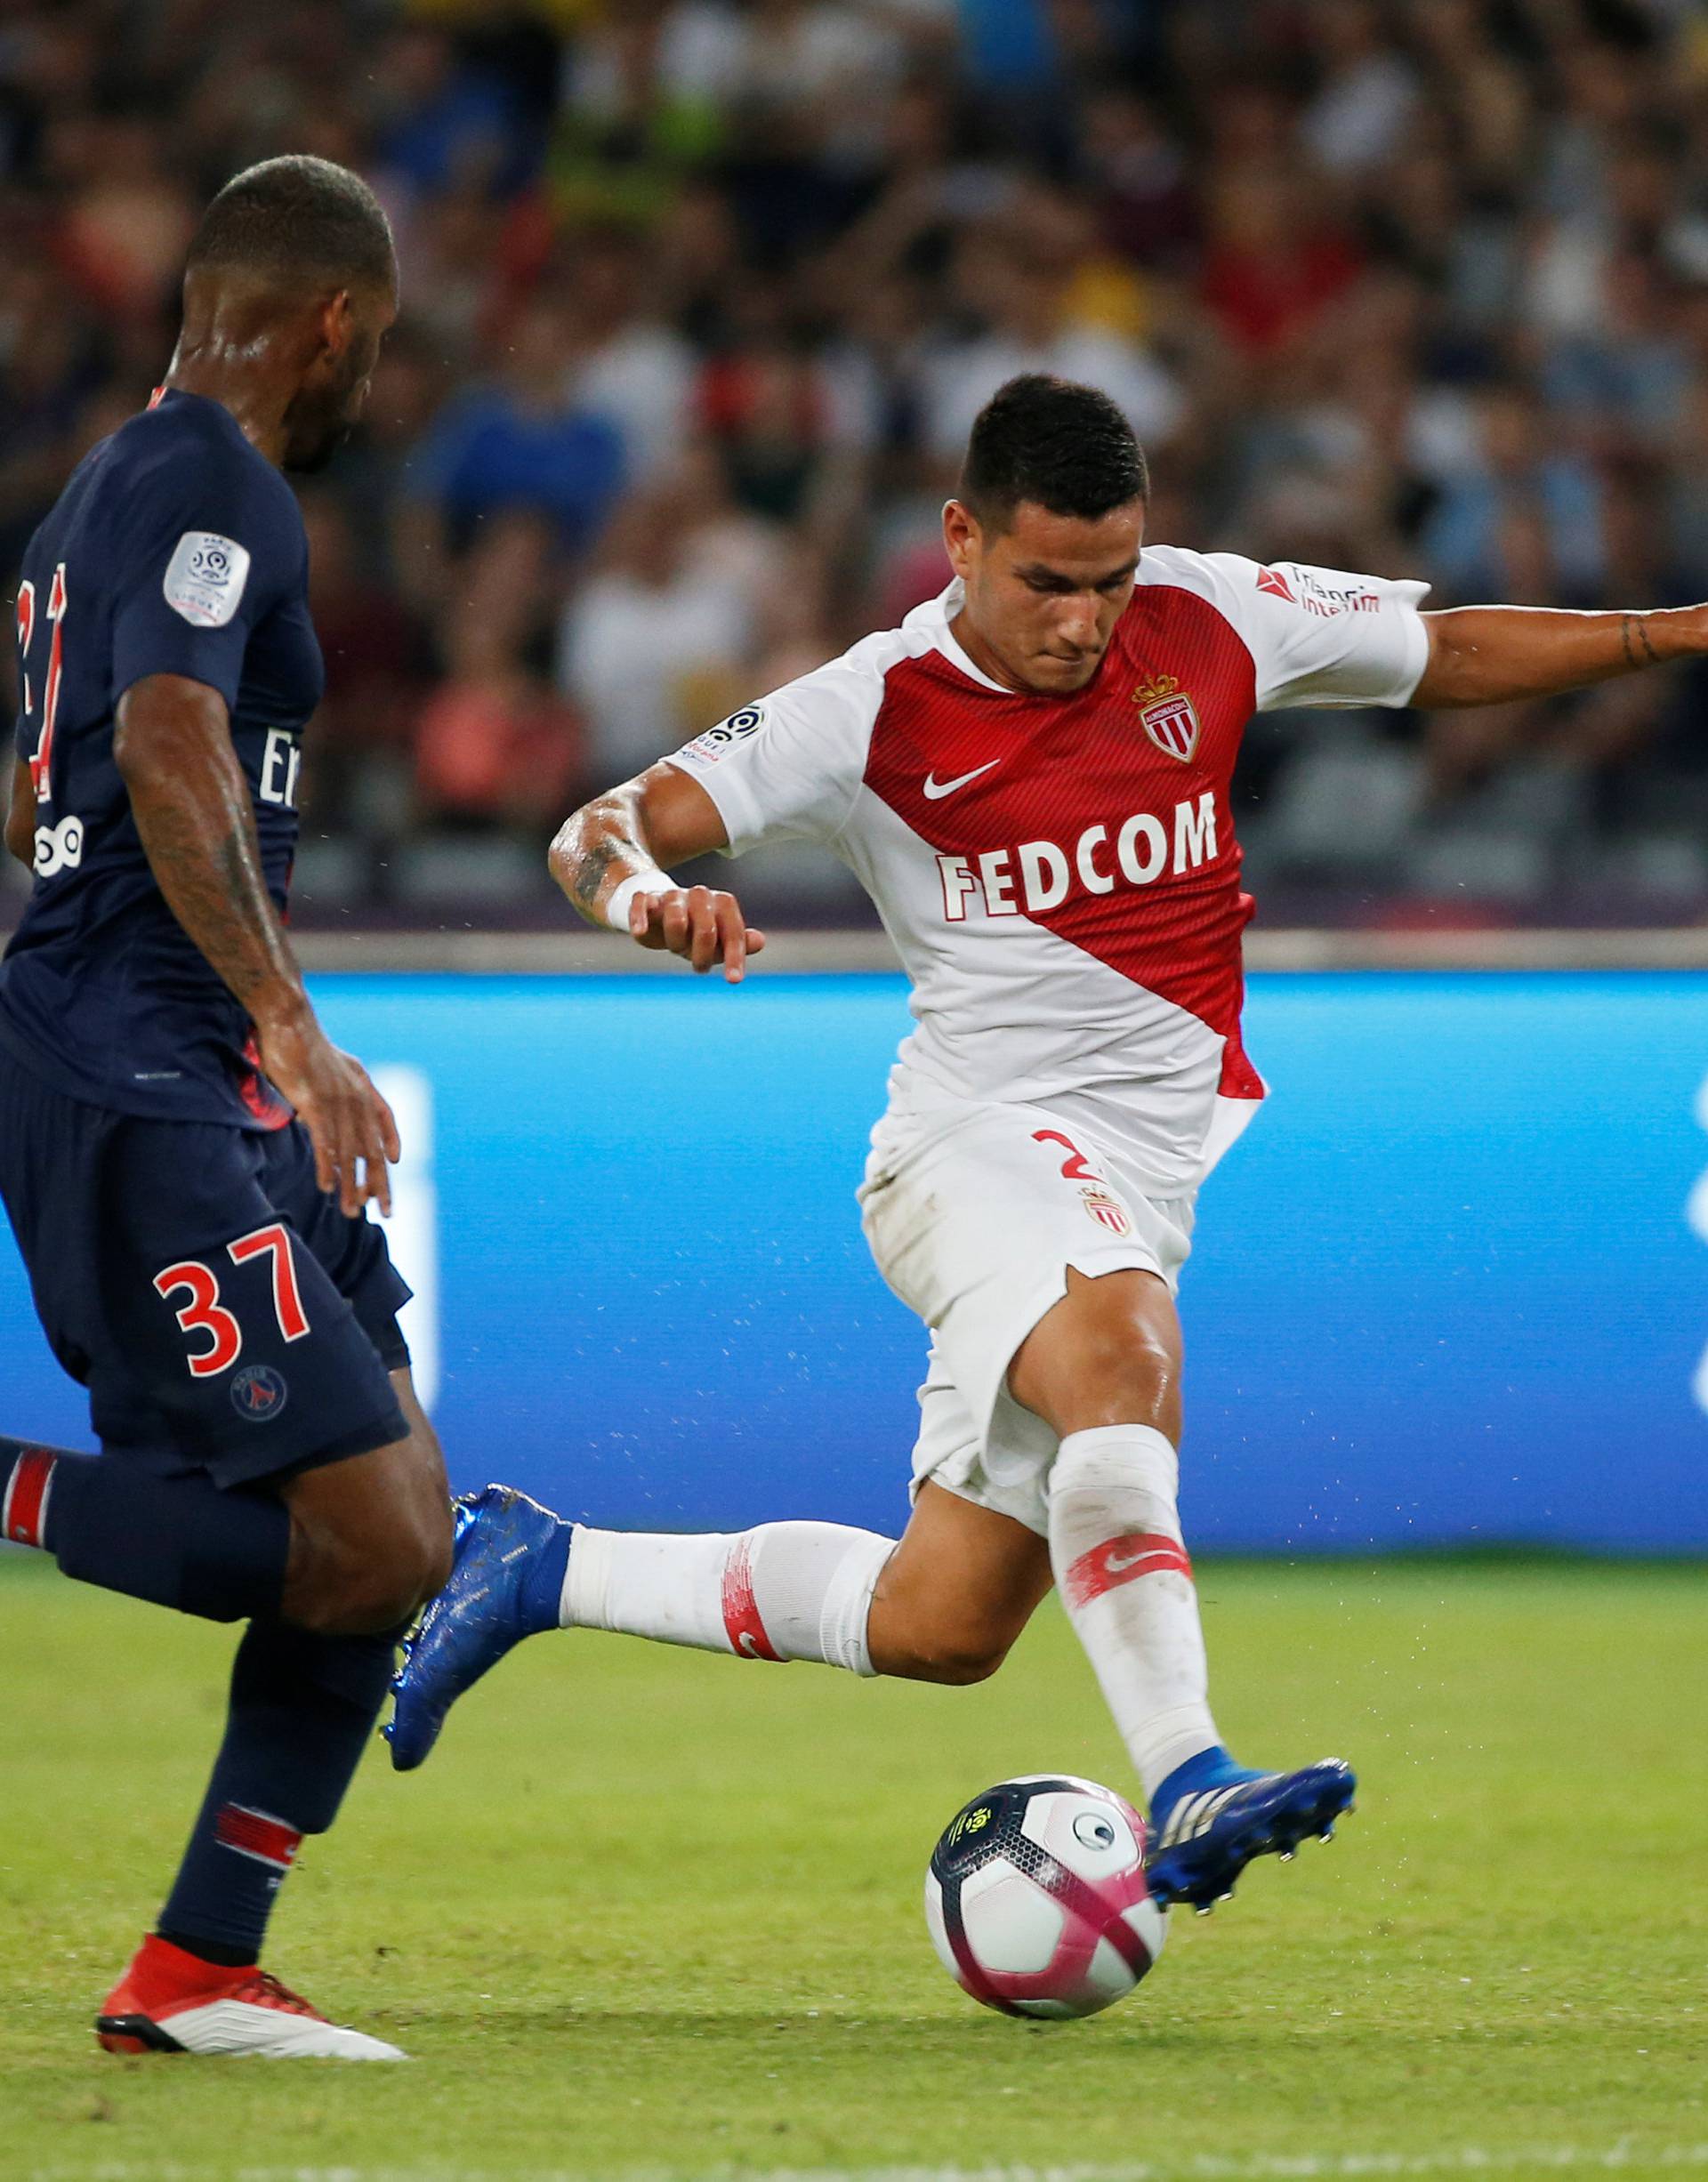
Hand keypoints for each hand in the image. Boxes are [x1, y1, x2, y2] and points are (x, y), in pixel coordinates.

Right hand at [254, 1005, 400, 1217]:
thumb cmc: (302, 1043)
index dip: (392, 1140)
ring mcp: (338, 1103)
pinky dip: (328, 1167)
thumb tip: (316, 1114)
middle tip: (386, 1211)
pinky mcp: (315, 1105)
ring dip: (351, 1186)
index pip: (385, 1118)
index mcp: (362, 1084)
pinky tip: (328, 1187)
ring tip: (351, 1211)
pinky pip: (326, 1145)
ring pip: (350, 1154)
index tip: (394, 1162)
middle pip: (372, 1148)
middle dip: (379, 1183)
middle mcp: (356, 1097)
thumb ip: (333, 1088)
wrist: (289, 1022)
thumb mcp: (330, 1064)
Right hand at [629, 884, 765, 981]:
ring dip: (676, 943)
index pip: (733, 931)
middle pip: (706, 928)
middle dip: (703, 954)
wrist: (659, 911)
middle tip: (699, 966)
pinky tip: (639, 932)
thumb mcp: (719, 939)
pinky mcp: (645, 898)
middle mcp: (700, 895)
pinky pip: (641, 904)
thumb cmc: (695, 930)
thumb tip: (759, 941)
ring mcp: (671, 895)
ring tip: (676, 948)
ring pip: (676, 919)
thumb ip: (739, 943)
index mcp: (722, 903)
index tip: (734, 980)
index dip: (734, 957)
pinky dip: (640, 918)